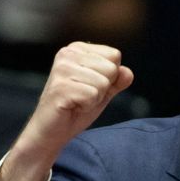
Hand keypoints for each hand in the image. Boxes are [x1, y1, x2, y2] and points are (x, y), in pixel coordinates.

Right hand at [0, 42, 132, 180]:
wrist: (51, 131)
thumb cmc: (75, 108)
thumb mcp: (102, 91)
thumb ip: (117, 80)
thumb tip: (128, 72)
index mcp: (78, 49)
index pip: (115, 55)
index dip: (109, 77)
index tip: (90, 86)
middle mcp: (67, 53)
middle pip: (111, 68)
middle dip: (103, 88)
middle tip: (83, 96)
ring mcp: (62, 69)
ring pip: (103, 83)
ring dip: (94, 98)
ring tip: (77, 101)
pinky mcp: (60, 87)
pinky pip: (93, 95)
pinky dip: (87, 106)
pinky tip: (72, 106)